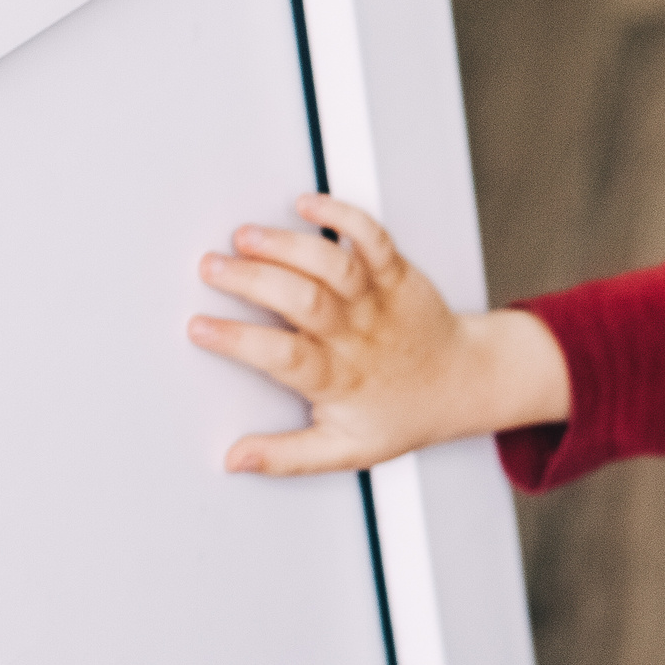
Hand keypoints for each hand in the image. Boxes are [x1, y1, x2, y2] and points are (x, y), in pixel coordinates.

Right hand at [187, 193, 568, 475]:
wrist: (465, 382)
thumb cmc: (402, 414)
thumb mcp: (347, 449)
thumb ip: (288, 456)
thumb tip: (234, 460)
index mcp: (339, 380)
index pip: (285, 358)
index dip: (241, 342)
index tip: (199, 326)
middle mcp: (358, 335)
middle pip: (305, 301)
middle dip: (255, 280)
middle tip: (211, 267)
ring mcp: (380, 301)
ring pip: (336, 266)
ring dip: (290, 245)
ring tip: (245, 236)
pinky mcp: (398, 273)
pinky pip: (374, 240)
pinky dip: (344, 216)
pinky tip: (307, 204)